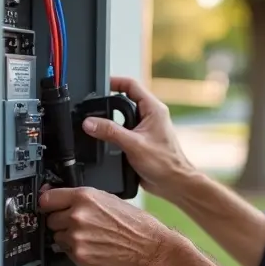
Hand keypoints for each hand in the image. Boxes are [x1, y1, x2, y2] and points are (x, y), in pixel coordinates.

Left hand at [39, 185, 178, 265]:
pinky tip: (94, 248)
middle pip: (50, 219)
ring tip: (91, 238)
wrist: (150, 249)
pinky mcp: (79, 256)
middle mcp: (78, 216)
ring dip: (69, 238)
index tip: (48, 206)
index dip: (48, 203)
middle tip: (81, 225)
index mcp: (85, 198)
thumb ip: (84, 200)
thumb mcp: (110, 200)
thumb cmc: (137, 226)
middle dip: (62, 222)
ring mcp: (77, 237)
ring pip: (57, 237)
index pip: (47, 198)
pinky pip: (66, 252)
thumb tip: (64, 200)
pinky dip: (76, 251)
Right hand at [80, 76, 197, 201]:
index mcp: (154, 109)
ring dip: (110, 120)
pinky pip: (123, 131)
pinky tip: (105, 140)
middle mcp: (150, 116)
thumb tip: (90, 122)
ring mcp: (145, 128)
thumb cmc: (165, 163)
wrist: (173, 183)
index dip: (114, 82)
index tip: (99, 85)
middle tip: (92, 106)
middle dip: (108, 102)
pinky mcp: (140, 141)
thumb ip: (110, 132)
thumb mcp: (133, 144)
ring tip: (96, 123)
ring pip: (123, 117)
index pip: (131, 85)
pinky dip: (113, 133)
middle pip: (124, 100)